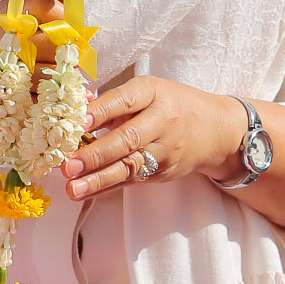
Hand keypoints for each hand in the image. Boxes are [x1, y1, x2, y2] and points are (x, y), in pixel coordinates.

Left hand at [60, 76, 248, 200]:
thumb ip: (115, 101)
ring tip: (73, 188)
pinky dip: (107, 187)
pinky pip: (133, 180)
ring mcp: (165, 150)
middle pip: (128, 139)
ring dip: (98, 179)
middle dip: (95, 154)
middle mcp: (162, 121)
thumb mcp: (149, 91)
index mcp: (154, 93)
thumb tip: (76, 110)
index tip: (76, 121)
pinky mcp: (164, 172)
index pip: (126, 100)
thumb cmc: (172, 104)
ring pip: (130, 166)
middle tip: (68, 165)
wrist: (216, 130)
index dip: (101, 111)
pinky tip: (86, 192)